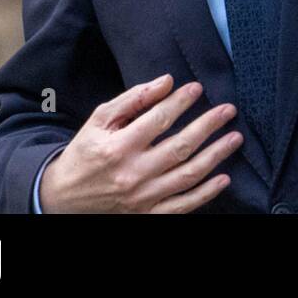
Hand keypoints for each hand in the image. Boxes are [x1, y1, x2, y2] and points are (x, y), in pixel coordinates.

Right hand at [39, 74, 241, 212]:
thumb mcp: (99, 120)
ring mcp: (142, 198)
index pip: (158, 120)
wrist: (62, 198)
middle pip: (180, 147)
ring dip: (215, 156)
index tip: (198, 88)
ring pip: (187, 176)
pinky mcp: (147, 215)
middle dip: (208, 126)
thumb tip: (166, 81)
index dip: (181, 102)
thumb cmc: (85, 152)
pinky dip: (206, 194)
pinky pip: (182, 206)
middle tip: (228, 110)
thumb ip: (133, 99)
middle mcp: (132, 174)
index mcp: (118, 148)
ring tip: (235, 137)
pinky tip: (224, 178)